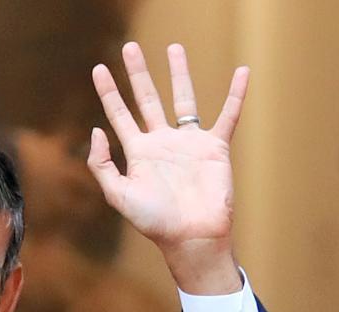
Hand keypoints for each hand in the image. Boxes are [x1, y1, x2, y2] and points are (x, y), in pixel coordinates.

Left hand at [88, 42, 247, 294]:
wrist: (191, 237)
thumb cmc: (154, 222)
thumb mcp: (118, 195)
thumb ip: (101, 164)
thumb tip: (97, 129)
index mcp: (138, 153)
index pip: (119, 114)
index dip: (108, 91)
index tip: (98, 68)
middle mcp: (162, 143)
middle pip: (147, 99)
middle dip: (137, 73)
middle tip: (129, 47)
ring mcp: (189, 143)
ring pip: (183, 99)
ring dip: (178, 74)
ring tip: (174, 47)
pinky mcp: (215, 148)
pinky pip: (227, 115)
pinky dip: (236, 95)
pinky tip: (242, 72)